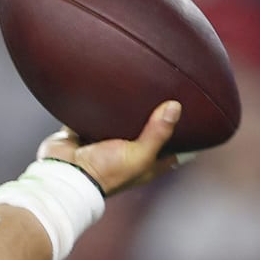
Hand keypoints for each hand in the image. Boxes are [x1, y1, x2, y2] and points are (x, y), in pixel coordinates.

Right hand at [36, 101, 183, 195]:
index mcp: (142, 165)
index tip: (194, 124)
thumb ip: (157, 133)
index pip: (170, 154)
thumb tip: (175, 106)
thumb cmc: (104, 172)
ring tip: (137, 86)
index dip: (182, 142)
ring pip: (118, 123)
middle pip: (144, 134)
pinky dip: (96, 103)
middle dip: (153, 119)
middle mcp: (124, 154)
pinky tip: (105, 87)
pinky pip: (92, 113)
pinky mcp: (82, 132)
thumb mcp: (138, 155)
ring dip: (124, 110)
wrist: (64, 173)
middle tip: (166, 95)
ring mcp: (102, 143)